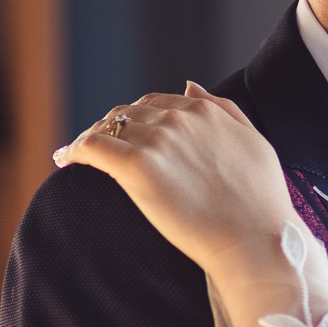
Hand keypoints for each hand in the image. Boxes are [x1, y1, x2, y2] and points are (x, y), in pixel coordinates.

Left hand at [54, 85, 295, 275]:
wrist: (257, 241)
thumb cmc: (262, 203)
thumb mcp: (255, 143)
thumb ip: (225, 110)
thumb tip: (190, 85)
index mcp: (205, 112)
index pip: (156, 104)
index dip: (137, 119)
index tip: (126, 136)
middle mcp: (179, 118)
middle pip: (128, 114)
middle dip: (112, 128)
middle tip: (99, 149)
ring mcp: (158, 140)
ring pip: (107, 128)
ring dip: (90, 139)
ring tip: (78, 156)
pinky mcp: (137, 166)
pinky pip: (91, 148)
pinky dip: (74, 151)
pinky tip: (65, 161)